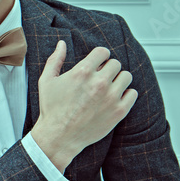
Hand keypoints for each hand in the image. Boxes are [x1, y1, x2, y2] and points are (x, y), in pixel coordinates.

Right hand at [31, 41, 137, 171]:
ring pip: (126, 76)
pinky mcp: (119, 111)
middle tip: (100, 79)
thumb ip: (55, 60)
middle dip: (108, 69)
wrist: (59, 137)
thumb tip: (62, 44)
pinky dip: (126, 94)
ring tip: (108, 88)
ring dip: (118, 80)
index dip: (99, 57)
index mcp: (82, 72)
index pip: (103, 52)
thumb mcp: (46, 81)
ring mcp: (111, 97)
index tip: (97, 64)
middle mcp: (99, 82)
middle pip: (115, 63)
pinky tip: (114, 98)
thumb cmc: (51, 109)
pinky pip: (132, 94)